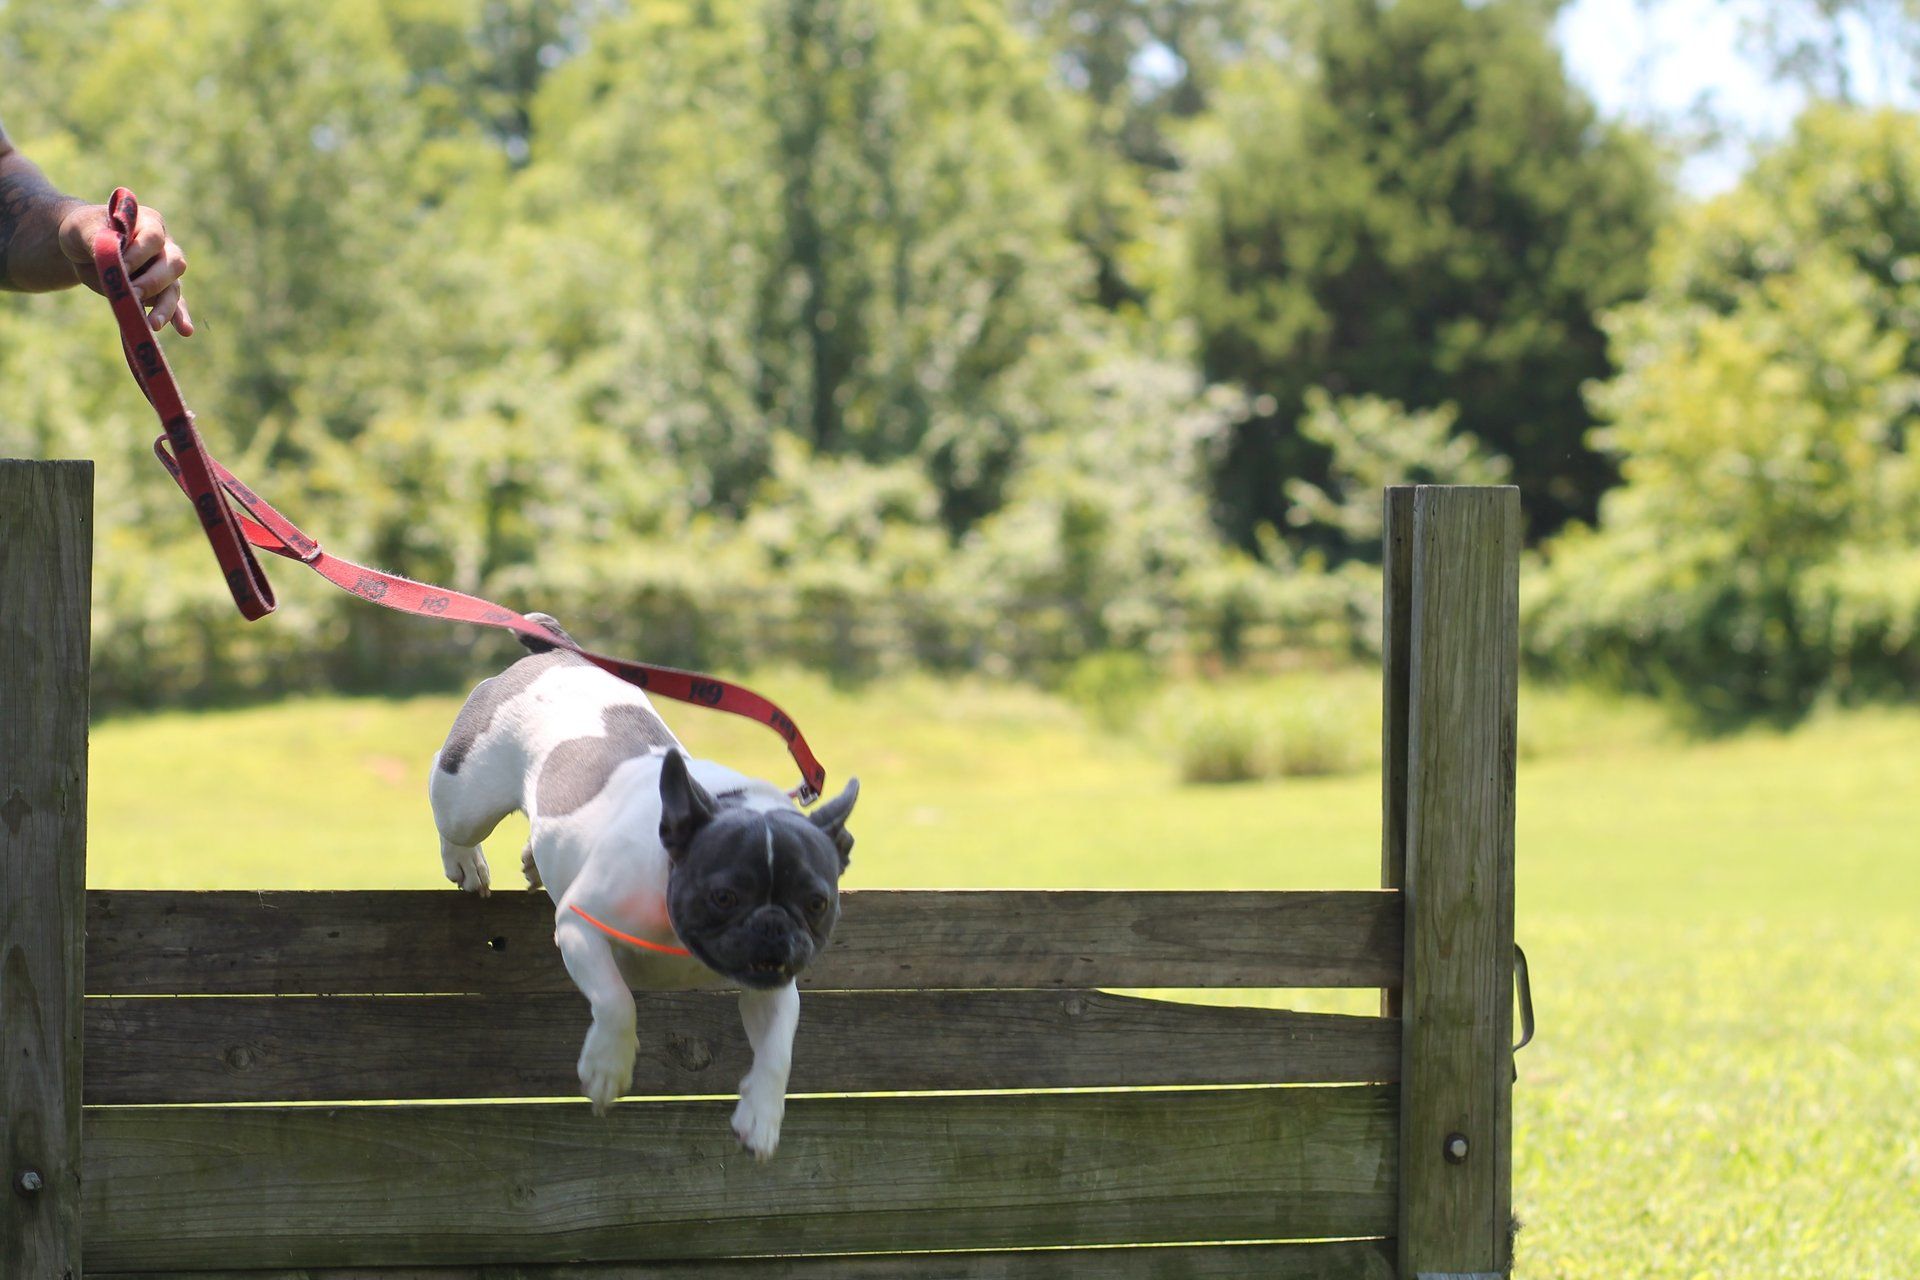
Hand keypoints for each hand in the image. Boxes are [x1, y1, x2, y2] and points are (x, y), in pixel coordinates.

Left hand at [57, 200, 192, 335]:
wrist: (83, 248)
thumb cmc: (84, 231)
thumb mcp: (82, 229)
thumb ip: (97, 240)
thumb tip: (113, 260)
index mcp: (148, 222)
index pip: (153, 238)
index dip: (140, 253)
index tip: (120, 266)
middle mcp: (164, 246)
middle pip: (173, 264)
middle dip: (153, 282)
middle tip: (133, 293)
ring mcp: (165, 270)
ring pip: (174, 288)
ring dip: (166, 307)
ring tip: (154, 324)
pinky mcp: (161, 291)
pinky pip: (175, 304)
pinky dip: (179, 317)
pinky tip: (185, 330)